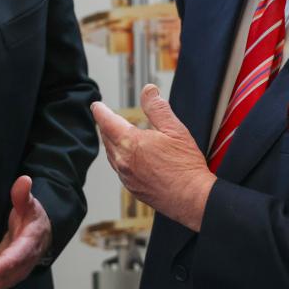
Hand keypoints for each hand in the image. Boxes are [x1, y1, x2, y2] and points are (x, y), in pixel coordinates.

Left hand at [91, 84, 215, 231]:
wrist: (192, 198)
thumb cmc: (185, 165)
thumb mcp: (174, 129)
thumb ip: (157, 108)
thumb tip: (148, 90)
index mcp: (131, 143)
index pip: (107, 122)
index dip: (100, 111)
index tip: (96, 106)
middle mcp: (123, 161)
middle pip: (106, 139)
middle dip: (106, 126)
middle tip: (106, 118)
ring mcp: (126, 177)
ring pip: (111, 155)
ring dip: (111, 143)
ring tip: (115, 135)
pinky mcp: (132, 188)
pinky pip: (119, 169)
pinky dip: (119, 159)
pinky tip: (129, 158)